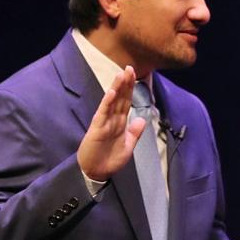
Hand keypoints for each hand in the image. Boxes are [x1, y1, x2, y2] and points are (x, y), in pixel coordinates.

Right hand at [77, 66, 144, 181]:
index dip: (130, 89)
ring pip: (111, 102)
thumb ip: (135, 132)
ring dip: (116, 88)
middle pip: (119, 98)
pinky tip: (111, 93)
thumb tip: (142, 120)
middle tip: (129, 67)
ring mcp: (104, 122)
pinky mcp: (97, 128)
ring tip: (121, 74)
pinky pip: (103, 113)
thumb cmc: (110, 158)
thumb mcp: (128, 145)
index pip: (126, 102)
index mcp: (120, 122)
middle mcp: (112, 119)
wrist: (98, 171)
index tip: (134, 75)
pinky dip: (107, 103)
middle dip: (124, 83)